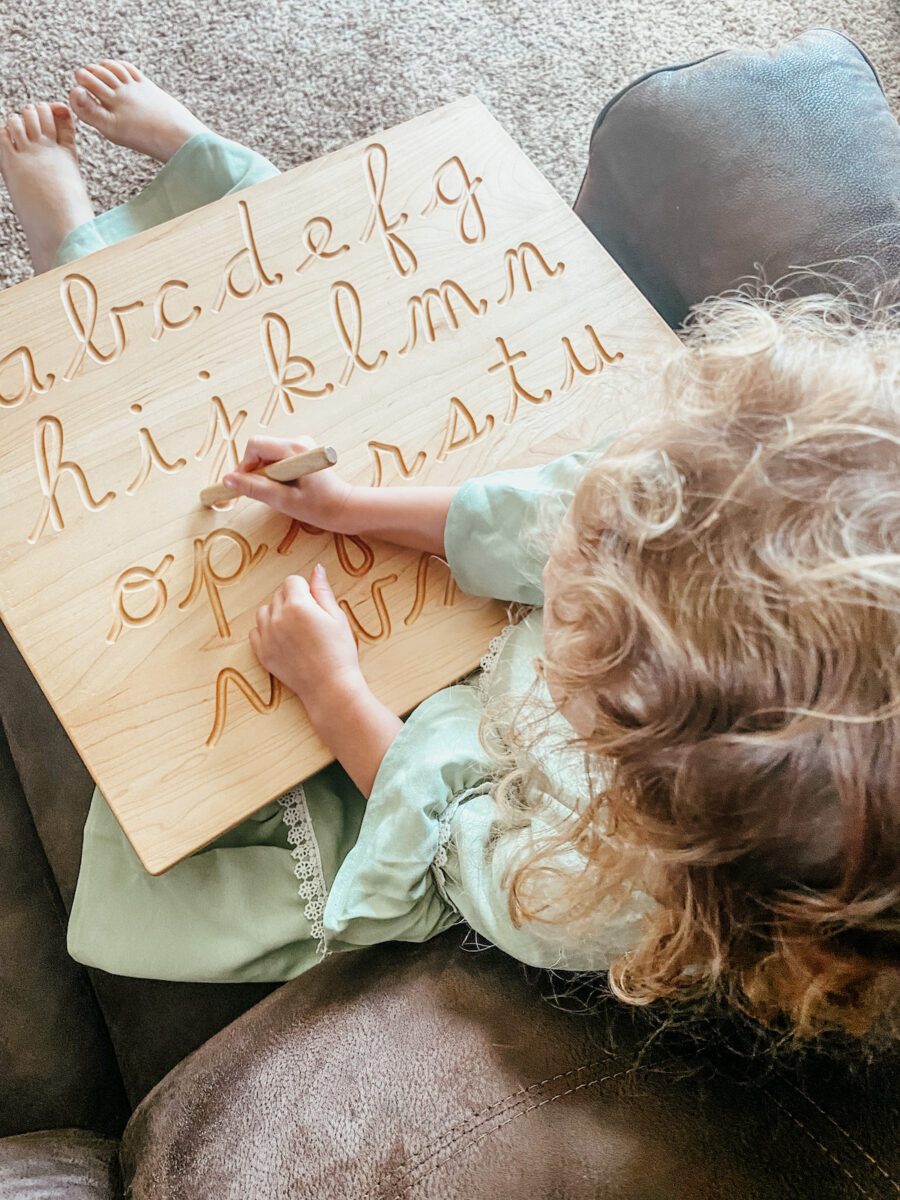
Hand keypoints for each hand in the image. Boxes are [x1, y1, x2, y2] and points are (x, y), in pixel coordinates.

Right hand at [223, 434, 355, 530]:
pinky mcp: (302, 452)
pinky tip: (287, 488)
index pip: (254, 446)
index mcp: (294, 449)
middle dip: (256, 471)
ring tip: (280, 492)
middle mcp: (298, 441)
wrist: (345, 508)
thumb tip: (228, 480)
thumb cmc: (320, 507)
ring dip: (266, 475)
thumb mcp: (283, 501)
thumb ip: (254, 488)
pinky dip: (274, 474)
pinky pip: (276, 459)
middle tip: (265, 493)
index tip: (245, 486)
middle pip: (259, 449)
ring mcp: (301, 446)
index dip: (244, 466)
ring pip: (267, 455)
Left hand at [250, 563, 364, 725]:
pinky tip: (285, 641)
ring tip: (296, 630)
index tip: (316, 605)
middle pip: (279, 594)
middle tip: (310, 621)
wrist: (330, 687)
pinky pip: (256, 631)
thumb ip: (322, 590)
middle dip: (293, 601)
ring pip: (265, 611)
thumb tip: (317, 569)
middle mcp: (277, 618)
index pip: (293, 581)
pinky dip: (267, 632)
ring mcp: (266, 636)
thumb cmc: (339, 652)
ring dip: (278, 614)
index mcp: (297, 605)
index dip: (306, 590)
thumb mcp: (336, 617)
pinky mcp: (261, 653)